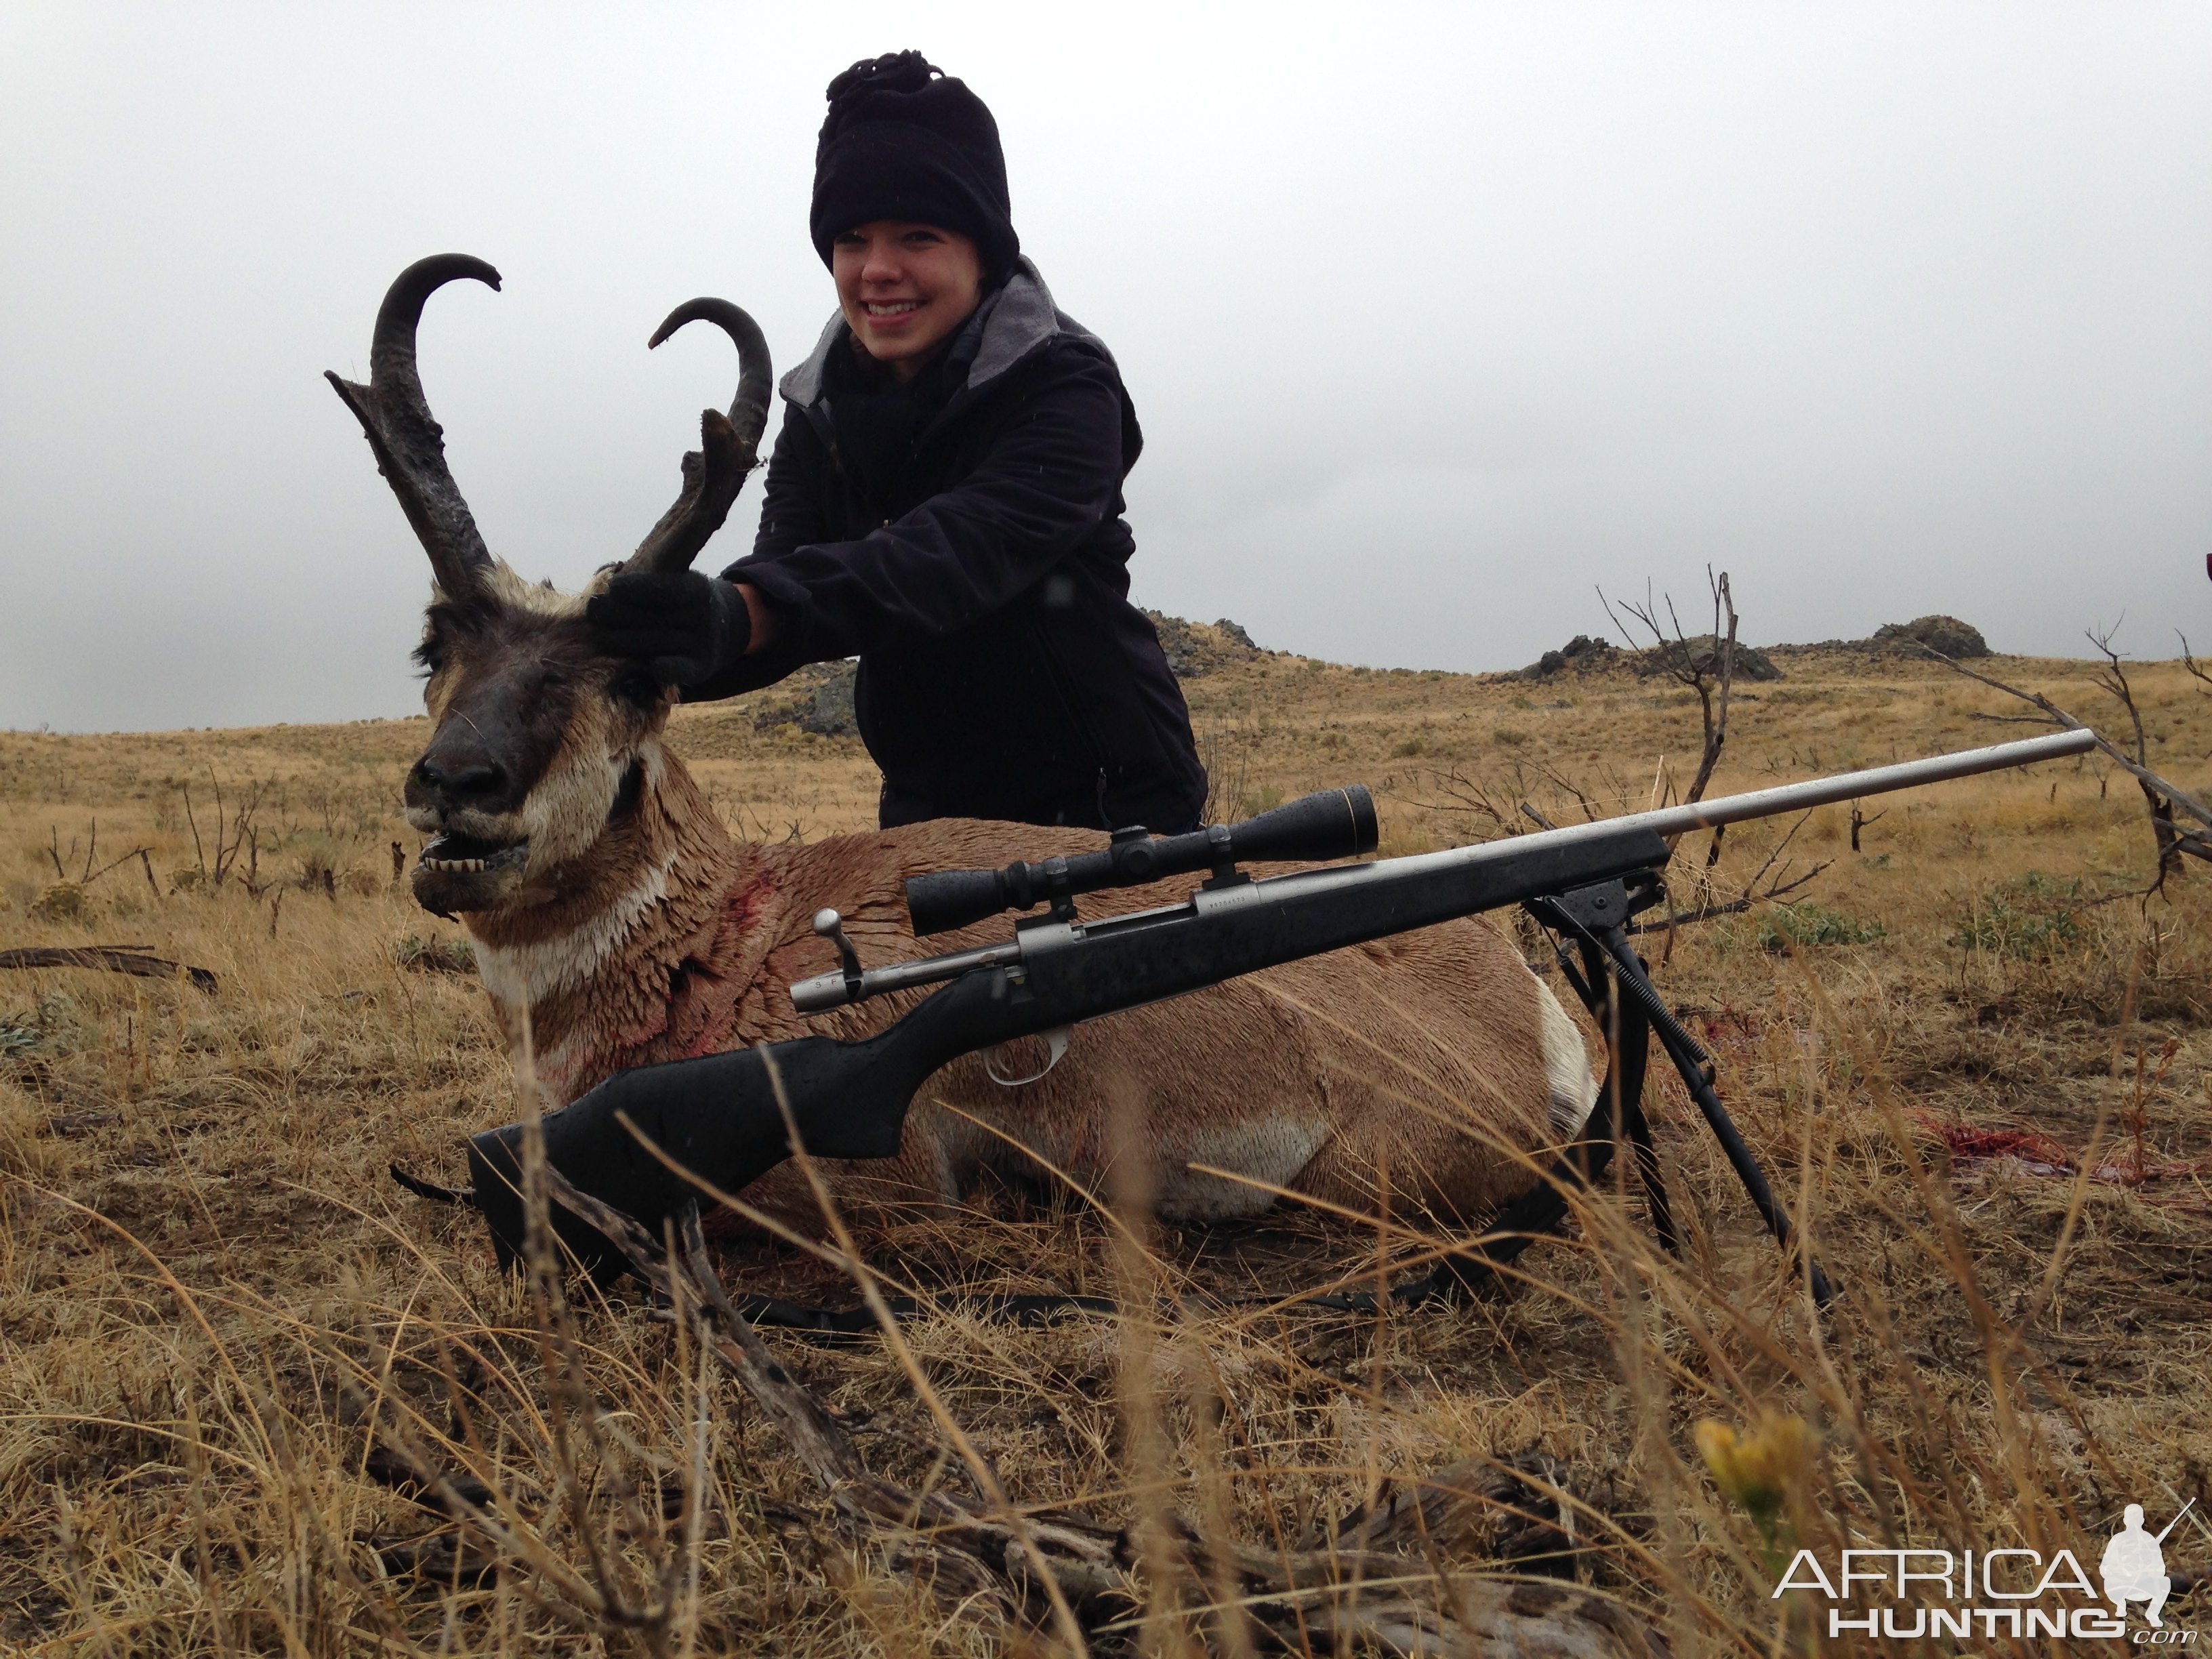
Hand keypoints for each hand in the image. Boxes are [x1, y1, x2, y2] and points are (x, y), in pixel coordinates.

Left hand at [584, 571, 751, 689]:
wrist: (716, 629)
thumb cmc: (679, 602)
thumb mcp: (674, 582)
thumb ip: (645, 580)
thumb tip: (604, 575)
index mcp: (698, 588)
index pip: (668, 588)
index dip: (640, 587)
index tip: (613, 586)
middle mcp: (704, 616)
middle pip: (657, 617)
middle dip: (621, 614)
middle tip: (593, 612)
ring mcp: (705, 644)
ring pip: (659, 643)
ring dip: (625, 643)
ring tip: (598, 639)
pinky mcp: (702, 668)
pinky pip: (681, 670)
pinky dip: (666, 670)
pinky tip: (651, 667)